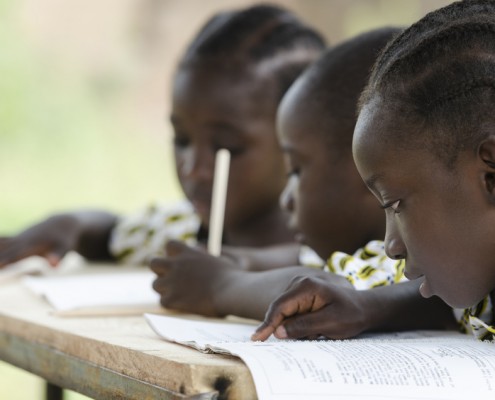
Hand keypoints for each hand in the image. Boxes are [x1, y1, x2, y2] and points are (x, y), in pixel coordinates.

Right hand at [0, 214, 80, 267]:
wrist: (61, 223)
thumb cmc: (65, 239)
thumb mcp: (65, 247)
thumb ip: (58, 256)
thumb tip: (54, 265)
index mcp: (30, 245)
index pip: (14, 255)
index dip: (4, 261)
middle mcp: (20, 241)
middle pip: (1, 250)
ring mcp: (16, 239)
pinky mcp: (15, 240)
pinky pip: (0, 243)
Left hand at [150, 240, 236, 316]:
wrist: (231, 292)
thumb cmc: (231, 277)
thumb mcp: (216, 260)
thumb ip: (202, 259)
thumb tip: (197, 258)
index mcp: (187, 252)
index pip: (170, 245)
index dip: (174, 254)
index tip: (182, 262)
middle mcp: (175, 264)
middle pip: (154, 263)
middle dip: (161, 271)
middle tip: (173, 279)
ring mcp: (171, 282)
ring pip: (155, 284)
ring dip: (165, 289)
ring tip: (181, 295)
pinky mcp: (170, 299)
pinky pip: (163, 302)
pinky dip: (172, 305)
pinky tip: (186, 305)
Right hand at [251, 276, 368, 340]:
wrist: (365, 307)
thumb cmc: (351, 314)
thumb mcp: (330, 323)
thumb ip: (303, 326)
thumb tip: (279, 332)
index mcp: (306, 286)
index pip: (280, 306)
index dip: (268, 324)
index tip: (257, 339)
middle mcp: (299, 283)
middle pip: (280, 310)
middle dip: (287, 328)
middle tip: (310, 337)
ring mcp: (299, 288)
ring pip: (286, 314)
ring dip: (296, 327)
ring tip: (318, 331)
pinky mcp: (301, 296)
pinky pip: (292, 314)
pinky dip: (300, 325)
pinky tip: (316, 328)